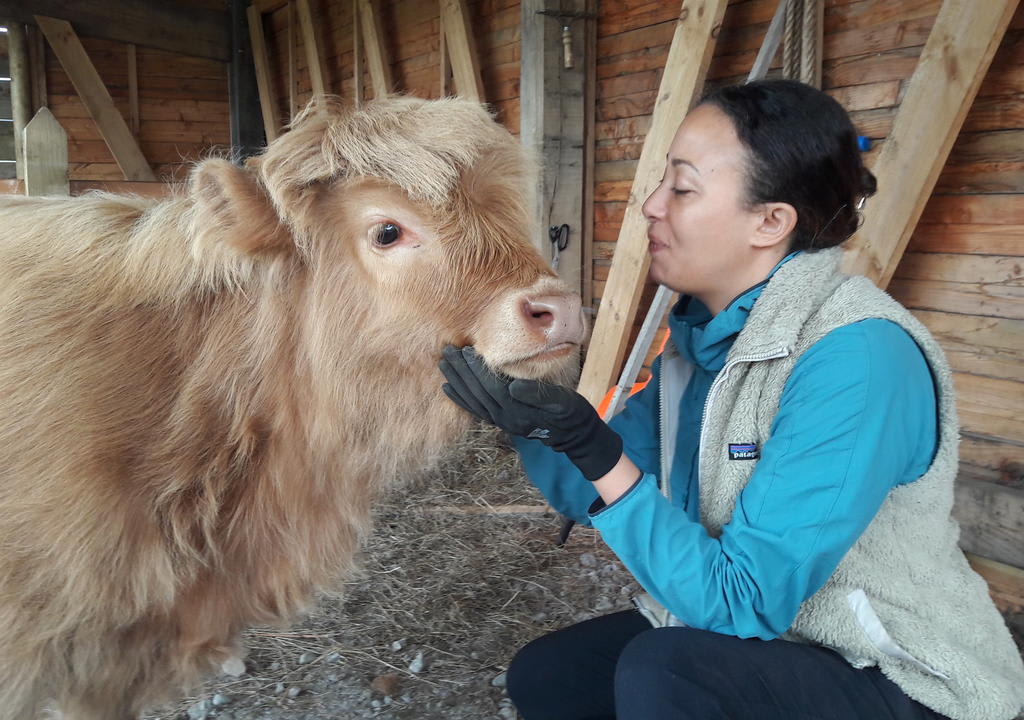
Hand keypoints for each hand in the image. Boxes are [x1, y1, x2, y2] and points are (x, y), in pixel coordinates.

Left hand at [439, 345, 623, 481]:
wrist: (575, 435)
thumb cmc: (571, 413)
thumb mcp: (562, 401)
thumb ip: (537, 394)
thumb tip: (513, 386)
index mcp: (519, 411)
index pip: (490, 387)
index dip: (477, 369)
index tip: (466, 350)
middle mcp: (506, 419)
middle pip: (477, 393)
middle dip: (461, 371)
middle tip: (447, 351)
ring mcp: (502, 422)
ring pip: (472, 400)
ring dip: (456, 382)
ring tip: (444, 364)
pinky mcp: (501, 422)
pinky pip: (475, 410)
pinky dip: (460, 398)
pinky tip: (448, 388)